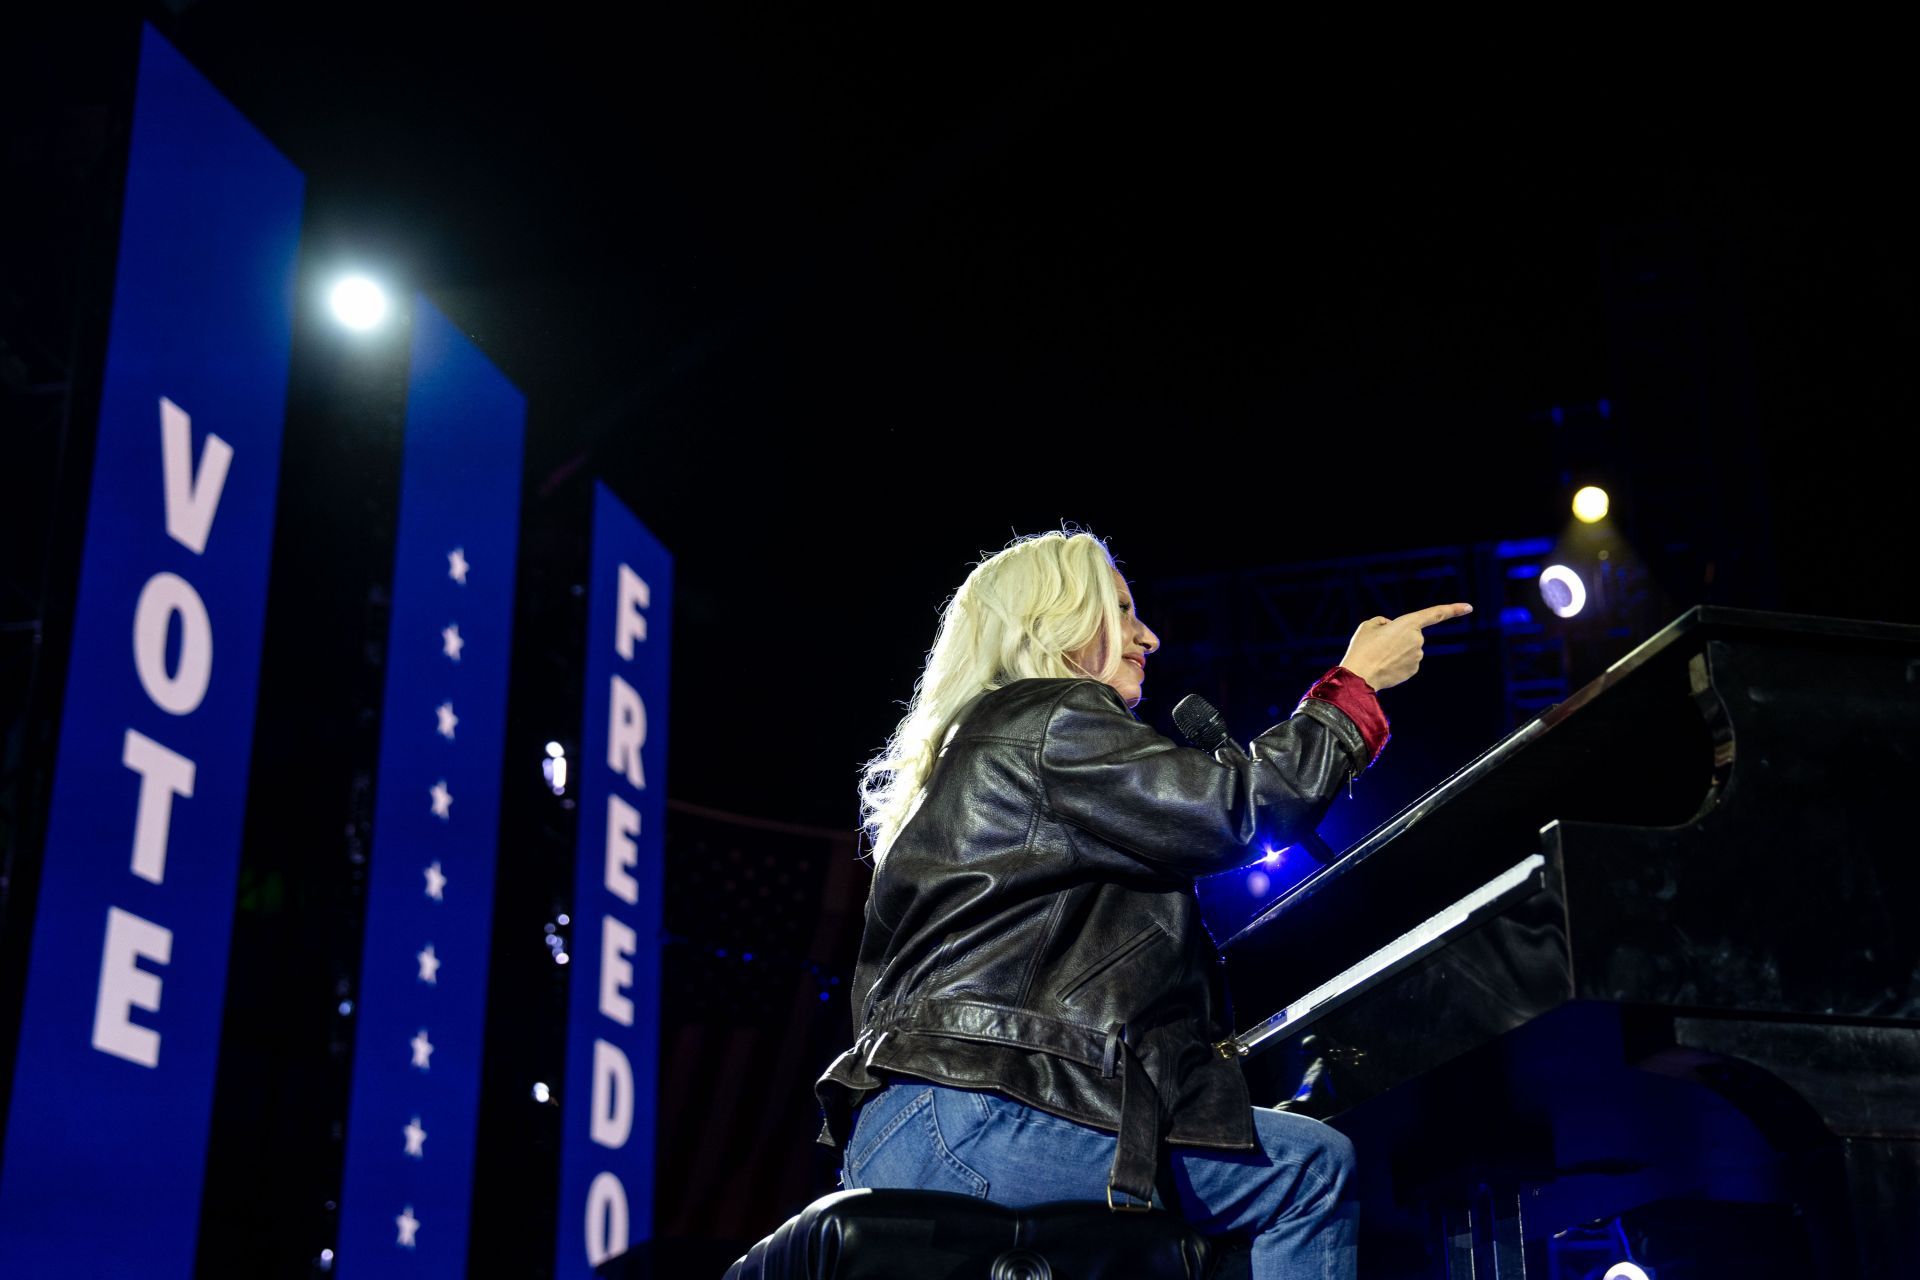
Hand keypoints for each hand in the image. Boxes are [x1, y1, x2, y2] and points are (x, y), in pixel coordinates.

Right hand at [1338, 603, 1472, 691]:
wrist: (1360, 675)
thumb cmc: (1362, 648)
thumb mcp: (1368, 626)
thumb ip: (1383, 622)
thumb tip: (1391, 627)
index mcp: (1408, 624)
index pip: (1435, 614)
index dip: (1453, 610)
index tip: (1469, 608)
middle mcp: (1418, 640)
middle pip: (1410, 634)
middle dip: (1397, 637)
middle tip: (1377, 644)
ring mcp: (1417, 656)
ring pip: (1408, 649)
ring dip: (1395, 650)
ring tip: (1377, 656)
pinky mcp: (1413, 670)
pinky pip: (1406, 661)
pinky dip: (1396, 662)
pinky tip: (1383, 665)